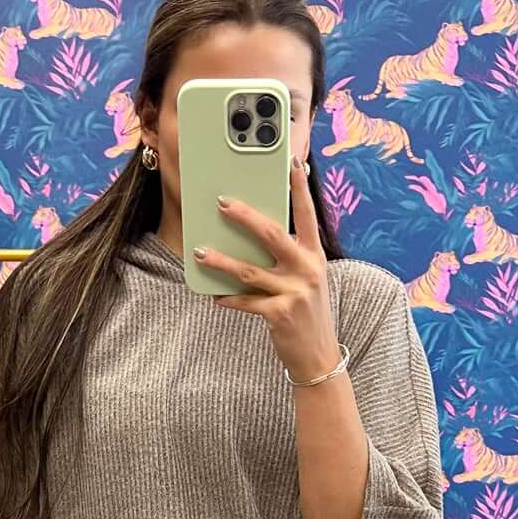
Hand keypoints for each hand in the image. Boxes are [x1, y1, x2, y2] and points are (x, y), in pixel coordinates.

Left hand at [195, 158, 340, 386]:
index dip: (299, 188)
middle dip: (244, 216)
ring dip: (220, 260)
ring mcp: (294, 292)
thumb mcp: (306, 280)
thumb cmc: (307, 312)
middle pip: (271, 234)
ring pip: (249, 270)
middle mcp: (307, 270)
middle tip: (221, 202)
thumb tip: (252, 236)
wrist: (318, 357)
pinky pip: (245, 301)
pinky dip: (227, 298)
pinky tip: (214, 295)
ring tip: (199, 252)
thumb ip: (288, 257)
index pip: (307, 214)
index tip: (291, 162)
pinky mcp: (279, 314)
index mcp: (315, 256)